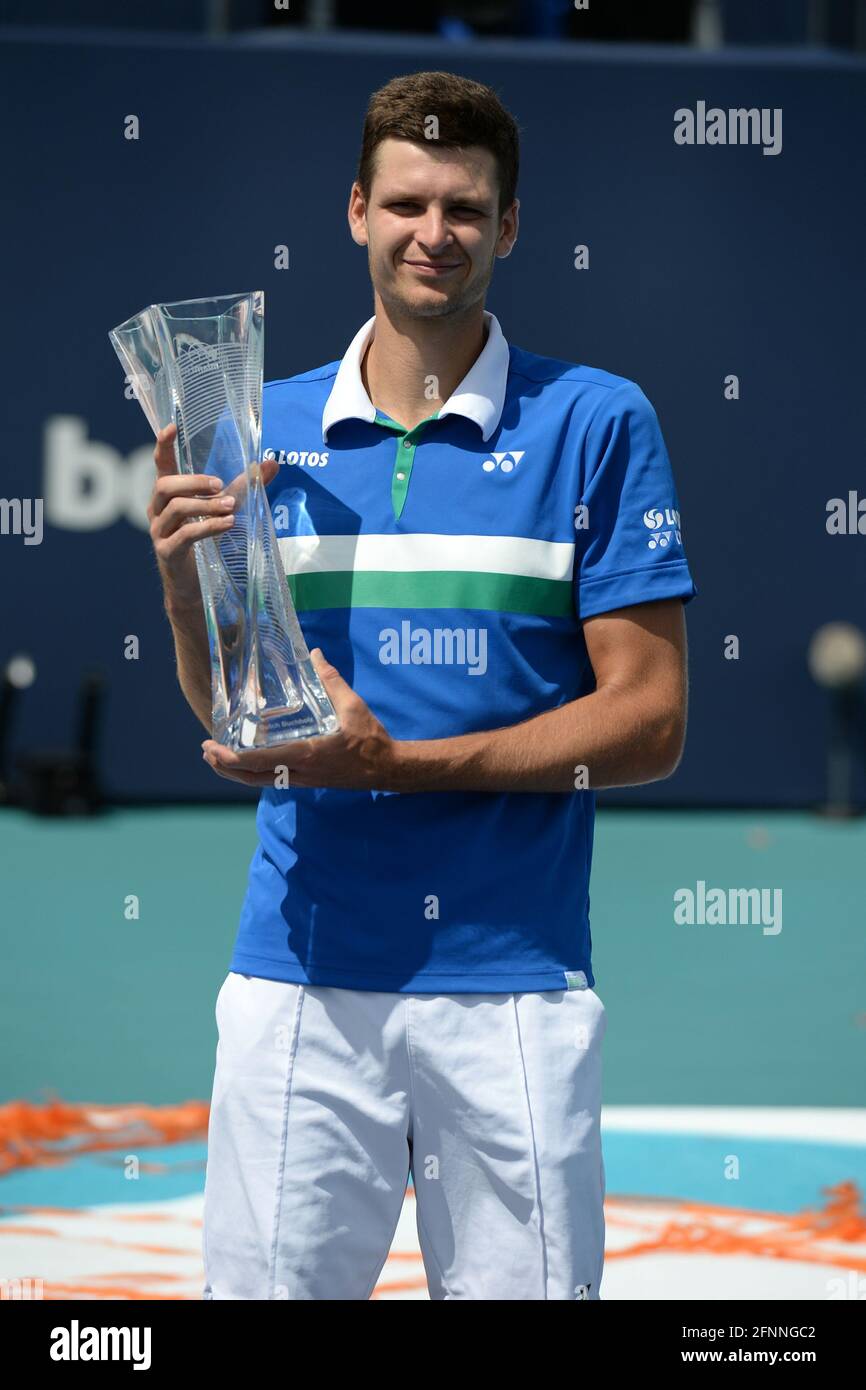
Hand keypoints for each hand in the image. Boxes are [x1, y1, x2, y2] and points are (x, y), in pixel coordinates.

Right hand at [148, 423, 278, 606]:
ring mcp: (159, 532)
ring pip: (176, 509)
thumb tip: (272, 463)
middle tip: (220, 485)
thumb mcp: (224, 509)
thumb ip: (244, 486)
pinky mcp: (167, 552)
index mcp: (168, 495)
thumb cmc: (206, 540)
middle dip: (193, 482)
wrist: (193, 586)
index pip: (161, 465)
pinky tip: (227, 524)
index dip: (163, 446)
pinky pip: (185, 536)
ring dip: (205, 506)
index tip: (171, 426)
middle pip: (165, 486)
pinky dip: (208, 528)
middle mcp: (158, 510)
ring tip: (230, 507)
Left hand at [201, 649, 399, 790]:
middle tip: (206, 750)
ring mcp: (302, 779)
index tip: (211, 748)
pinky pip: (273, 779)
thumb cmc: (370, 739)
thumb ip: (330, 680)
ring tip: (218, 757)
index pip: (258, 762)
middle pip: (250, 778)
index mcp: (304, 755)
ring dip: (236, 772)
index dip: (230, 758)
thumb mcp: (352, 706)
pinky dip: (254, 772)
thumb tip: (314, 654)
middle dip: (224, 767)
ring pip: (259, 781)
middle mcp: (298, 772)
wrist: (387, 768)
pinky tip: (249, 759)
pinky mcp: (307, 780)